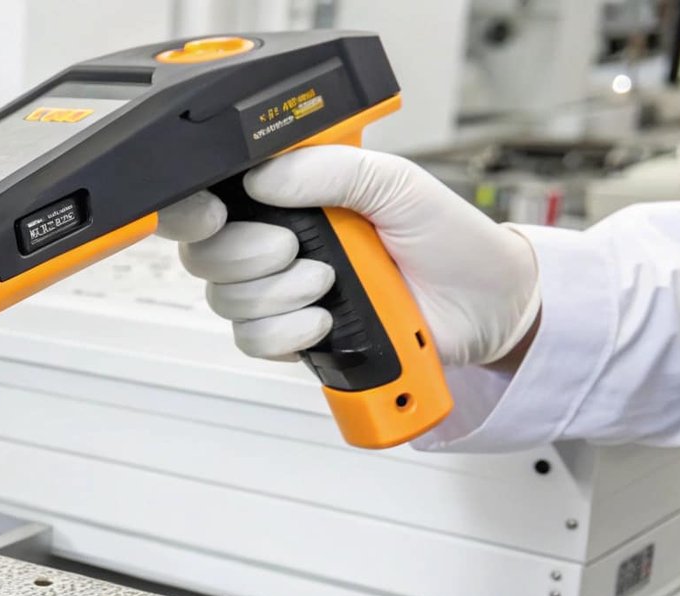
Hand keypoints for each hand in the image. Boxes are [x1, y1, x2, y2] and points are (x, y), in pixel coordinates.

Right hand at [155, 145, 541, 368]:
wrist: (486, 309)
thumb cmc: (450, 239)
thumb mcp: (398, 184)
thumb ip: (332, 170)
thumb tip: (264, 176)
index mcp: (295, 193)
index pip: (215, 195)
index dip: (193, 208)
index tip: (213, 214)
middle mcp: (278, 241)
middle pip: (206, 253)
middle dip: (242, 255)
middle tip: (292, 249)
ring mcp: (283, 292)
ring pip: (226, 300)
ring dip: (274, 296)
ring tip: (327, 287)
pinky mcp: (294, 337)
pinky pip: (252, 341)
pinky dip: (283, 335)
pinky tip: (322, 323)